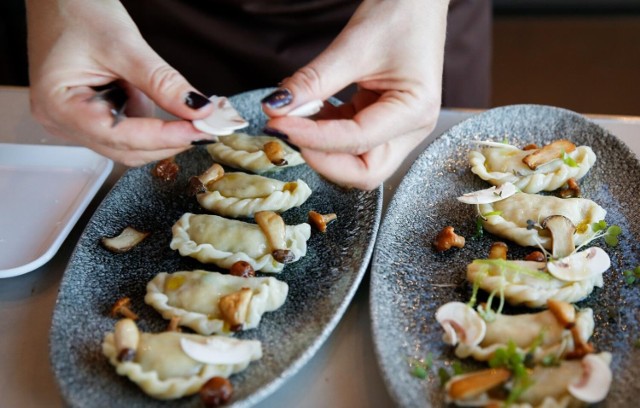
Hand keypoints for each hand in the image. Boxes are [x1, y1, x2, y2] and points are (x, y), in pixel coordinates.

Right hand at [26, 0, 214, 165]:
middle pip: (126, 149)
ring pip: (130, 146)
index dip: (165, 137)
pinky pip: (127, 133)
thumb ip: (161, 82)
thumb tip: (199, 110)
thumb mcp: (124, 44)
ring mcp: (75, 123)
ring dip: (163, 134)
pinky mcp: (90, 119)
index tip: (201, 130)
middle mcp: (62, 122)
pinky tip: (167, 107)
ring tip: (189, 113)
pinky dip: (153, 126)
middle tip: (207, 127)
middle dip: (168, 140)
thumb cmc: (77, 10)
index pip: (120, 136)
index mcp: (59, 106)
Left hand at [261, 0, 448, 189]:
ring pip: (355, 163)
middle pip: (364, 172)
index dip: (314, 138)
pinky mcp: (380, 122)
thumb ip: (313, 82)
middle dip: (323, 159)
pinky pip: (348, 142)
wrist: (417, 1)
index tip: (279, 123)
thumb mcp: (353, 46)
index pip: (357, 142)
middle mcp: (411, 129)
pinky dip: (323, 133)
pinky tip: (305, 112)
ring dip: (320, 147)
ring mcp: (397, 130)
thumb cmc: (400, 14)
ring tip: (292, 118)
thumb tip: (275, 107)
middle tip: (287, 133)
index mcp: (415, 111)